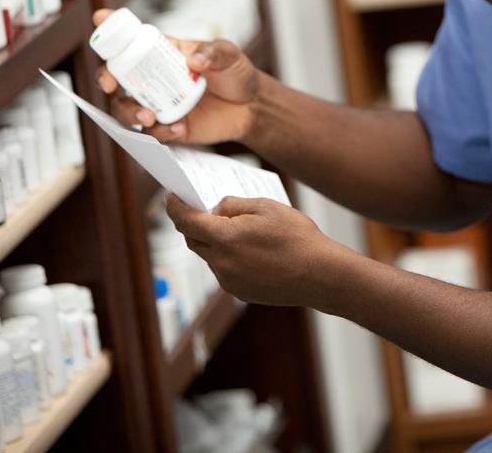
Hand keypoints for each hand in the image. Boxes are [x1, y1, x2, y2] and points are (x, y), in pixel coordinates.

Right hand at [93, 8, 259, 143]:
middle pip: (116, 76)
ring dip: (128, 112)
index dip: (111, 28)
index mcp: (163, 53)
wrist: (252, 107)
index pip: (132, 39)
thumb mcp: (228, 55)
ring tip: (147, 117)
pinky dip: (160, 133)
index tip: (99, 18)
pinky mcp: (169, 127)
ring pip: (126, 109)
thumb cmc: (236, 73)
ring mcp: (158, 103)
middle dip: (106, 78)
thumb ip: (214, 54)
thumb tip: (193, 61)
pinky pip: (153, 134)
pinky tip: (178, 129)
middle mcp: (154, 78)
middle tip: (111, 84)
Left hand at [166, 194, 351, 307]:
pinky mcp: (239, 292)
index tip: (170, 198)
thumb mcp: (266, 207)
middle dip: (194, 224)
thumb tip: (215, 210)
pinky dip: (228, 257)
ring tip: (238, 230)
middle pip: (193, 240)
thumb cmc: (298, 237)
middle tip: (204, 209)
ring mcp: (229, 281)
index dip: (174, 208)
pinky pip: (224, 270)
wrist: (320, 274)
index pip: (186, 221)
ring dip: (213, 241)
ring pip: (209, 256)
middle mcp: (222, 262)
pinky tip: (251, 250)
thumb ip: (234, 205)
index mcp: (226, 237)